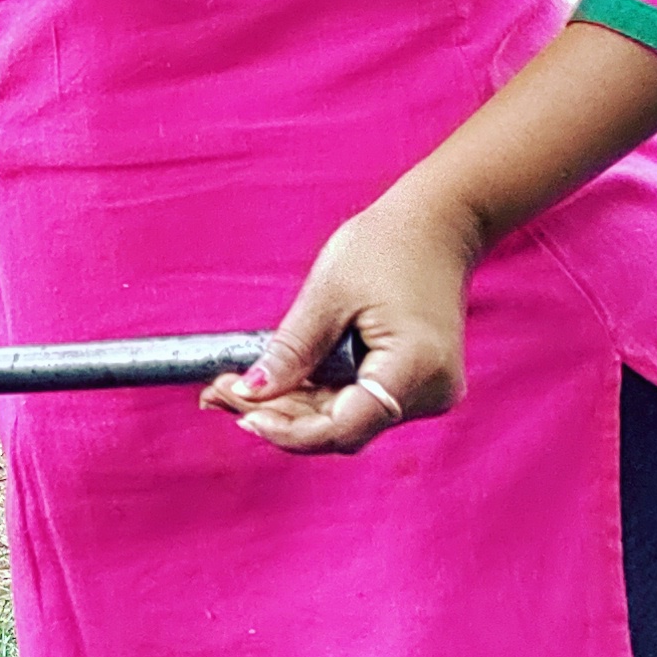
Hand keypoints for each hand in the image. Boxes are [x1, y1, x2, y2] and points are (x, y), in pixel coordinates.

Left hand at [204, 196, 475, 454]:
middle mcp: (431, 392)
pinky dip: (315, 395)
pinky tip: (274, 384)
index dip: (287, 431)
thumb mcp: (328, 294)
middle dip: (276, 415)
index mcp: (415, 368)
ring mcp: (428, 392)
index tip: (239, 412)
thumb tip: (250, 393)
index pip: (343, 427)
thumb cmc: (386, 246)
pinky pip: (357, 403)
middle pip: (340, 427)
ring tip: (231, 387)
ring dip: (290, 408)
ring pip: (344, 419)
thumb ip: (292, 350)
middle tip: (217, 393)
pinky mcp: (415, 384)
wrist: (439, 225)